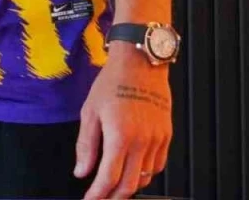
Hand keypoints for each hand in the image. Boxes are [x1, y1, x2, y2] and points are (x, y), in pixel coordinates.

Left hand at [74, 47, 171, 197]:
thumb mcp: (90, 110)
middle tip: (101, 198)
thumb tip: (81, 172)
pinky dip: (145, 173)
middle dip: (114, 197)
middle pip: (130, 185)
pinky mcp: (167, 136)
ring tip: (115, 186)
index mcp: (120, 136)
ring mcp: (157, 140)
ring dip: (130, 186)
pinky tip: (134, 169)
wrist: (140, 63)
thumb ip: (86, 145)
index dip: (98, 194)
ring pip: (145, 177)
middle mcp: (142, 142)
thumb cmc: (111, 83)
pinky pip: (158, 165)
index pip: (109, 178)